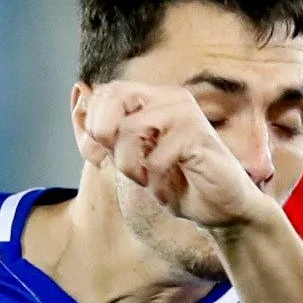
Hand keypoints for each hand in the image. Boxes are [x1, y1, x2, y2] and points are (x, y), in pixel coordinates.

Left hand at [82, 83, 283, 236]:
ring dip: (130, 166)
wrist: (223, 210)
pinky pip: (156, 156)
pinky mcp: (198, 136)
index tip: (95, 156)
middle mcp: (169, 99)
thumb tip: (78, 107)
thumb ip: (109, 137)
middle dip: (104, 136)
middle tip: (122, 164)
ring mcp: (185, 114)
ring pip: (129, 130)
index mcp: (153, 100)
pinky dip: (155, 181)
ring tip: (148, 179)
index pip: (105, 92)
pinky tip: (168, 188)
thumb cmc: (180, 185)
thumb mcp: (133, 161)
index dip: (90, 126)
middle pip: (113, 97)